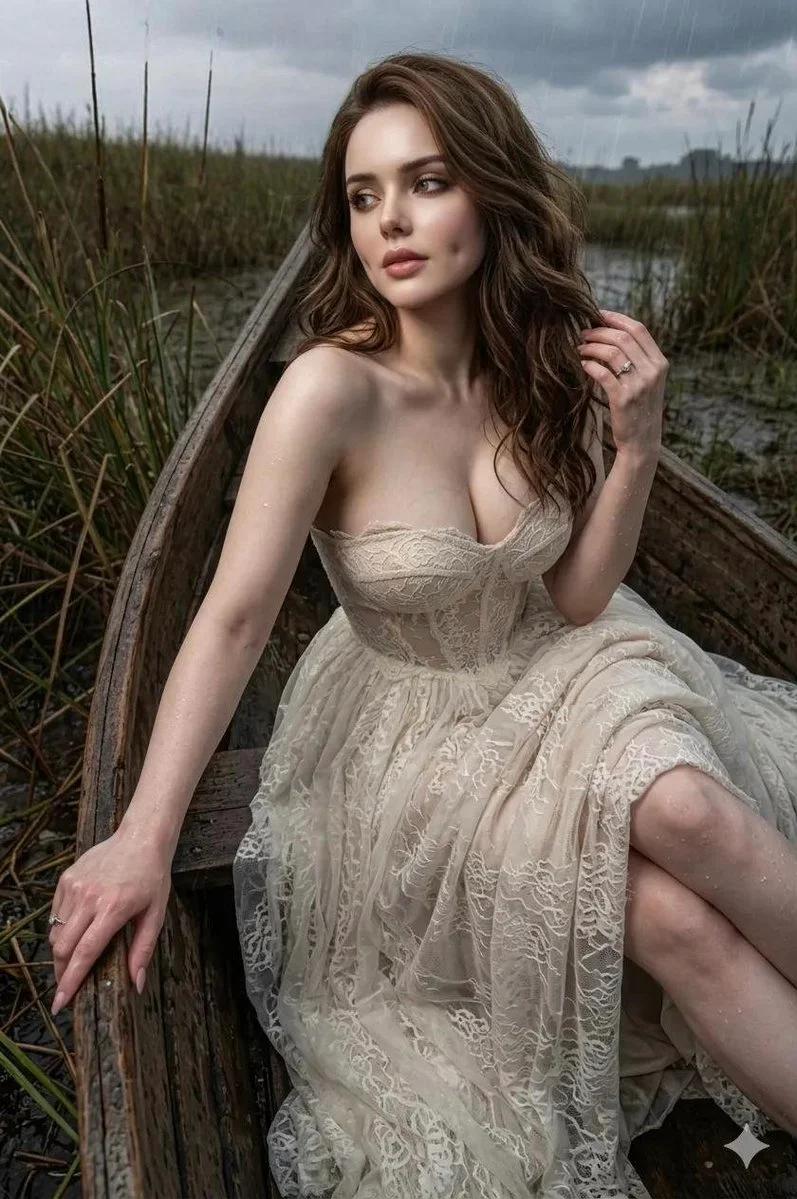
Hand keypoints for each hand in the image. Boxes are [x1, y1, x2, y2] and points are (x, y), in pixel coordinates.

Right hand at [47, 826, 172, 1015]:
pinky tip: (77, 928)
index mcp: (113, 909)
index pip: (84, 954)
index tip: (60, 1003)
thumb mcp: (155, 914)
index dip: (71, 982)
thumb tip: (137, 984)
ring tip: (75, 957)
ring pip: (55, 932)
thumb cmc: (152, 876)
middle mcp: (89, 898)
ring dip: (62, 951)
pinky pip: (55, 913)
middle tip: (69, 983)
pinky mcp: (66, 879)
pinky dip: (61, 927)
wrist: (141, 837)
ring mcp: (74, 887)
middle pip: (62, 947)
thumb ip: (143, 950)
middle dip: (62, 971)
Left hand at [577, 309, 667, 459]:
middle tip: (582, 333)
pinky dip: (589, 365)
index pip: (639, 329)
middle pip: (623, 337)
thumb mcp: (647, 381)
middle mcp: (652, 371)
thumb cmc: (639, 409)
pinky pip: (602, 373)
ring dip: (591, 347)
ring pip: (611, 352)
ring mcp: (639, 385)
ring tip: (579, 348)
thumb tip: (611, 334)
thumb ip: (637, 359)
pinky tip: (582, 364)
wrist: (642, 442)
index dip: (616, 318)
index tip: (598, 314)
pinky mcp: (623, 398)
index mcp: (660, 362)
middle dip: (599, 331)